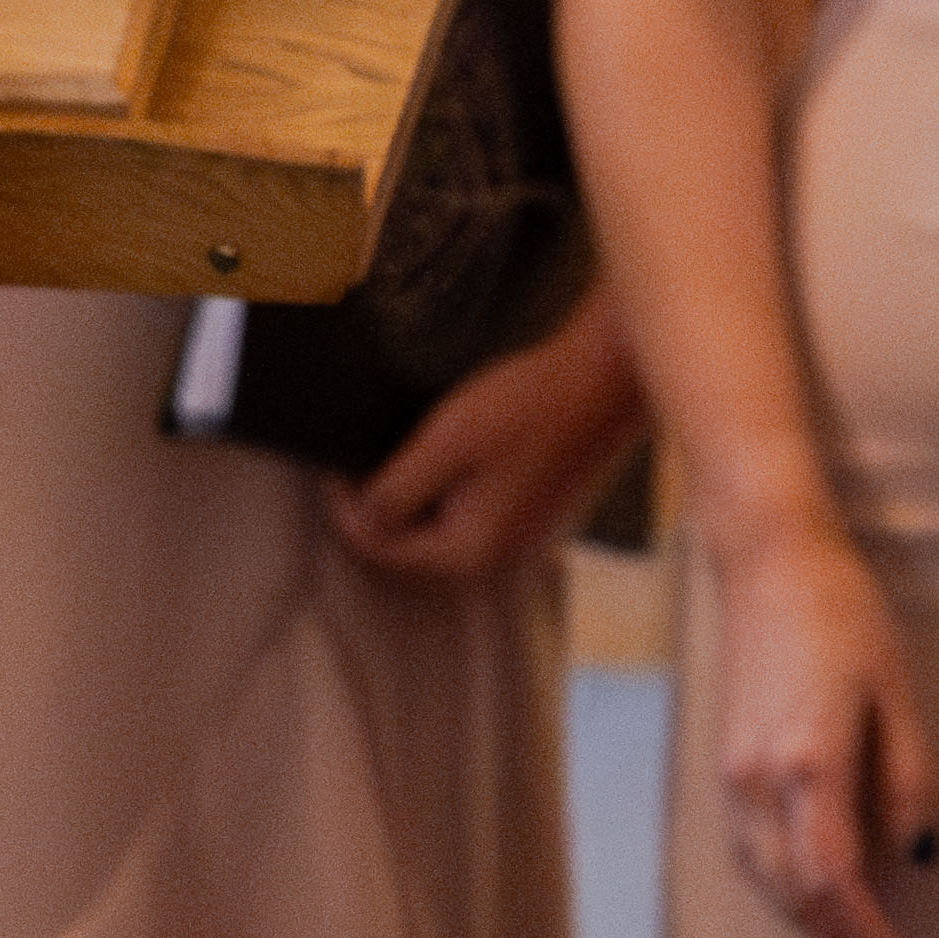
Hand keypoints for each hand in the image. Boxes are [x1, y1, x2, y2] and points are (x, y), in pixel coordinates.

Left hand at [327, 289, 649, 583]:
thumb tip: (362, 519)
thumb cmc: (526, 405)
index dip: (346, 509)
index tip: (333, 463)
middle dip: (380, 507)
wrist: (605, 379)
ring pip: (444, 528)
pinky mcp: (539, 512)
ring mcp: (525, 538)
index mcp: (472, 552)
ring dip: (413, 497)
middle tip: (355, 458)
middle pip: (414, 546)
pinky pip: (475, 513)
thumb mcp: (445, 443)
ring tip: (392, 451)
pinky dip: (448, 491)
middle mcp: (501, 558)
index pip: (383, 550)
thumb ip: (396, 490)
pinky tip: (442, 454)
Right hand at [712, 509, 938, 937]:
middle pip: (793, 894)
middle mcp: (757, 779)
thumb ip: (910, 780)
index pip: (835, 880)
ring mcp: (731, 774)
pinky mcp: (724, 765)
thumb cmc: (843, 613)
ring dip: (808, 922)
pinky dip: (780, 889)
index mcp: (808, 761)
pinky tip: (810, 895)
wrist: (768, 560)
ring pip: (763, 880)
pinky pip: (748, 852)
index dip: (868, 934)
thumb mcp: (898, 693)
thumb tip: (923, 854)